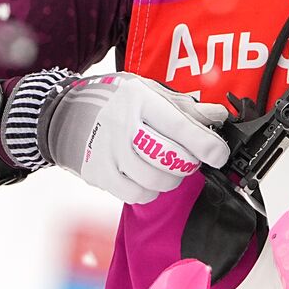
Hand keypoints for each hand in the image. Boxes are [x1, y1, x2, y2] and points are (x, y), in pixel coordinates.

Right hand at [32, 72, 229, 204]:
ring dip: (172, 179)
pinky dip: (150, 191)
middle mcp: (122, 124)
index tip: (219, 154)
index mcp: (140, 99)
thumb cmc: (117, 102)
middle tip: (192, 158)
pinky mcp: (98, 173)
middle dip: (190, 162)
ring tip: (170, 168)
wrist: (68, 113)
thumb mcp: (151, 93)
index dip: (207, 144)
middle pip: (171, 157)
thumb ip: (185, 106)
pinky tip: (149, 178)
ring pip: (155, 180)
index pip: (180, 126)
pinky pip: (136, 195)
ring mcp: (108, 151)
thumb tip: (218, 115)